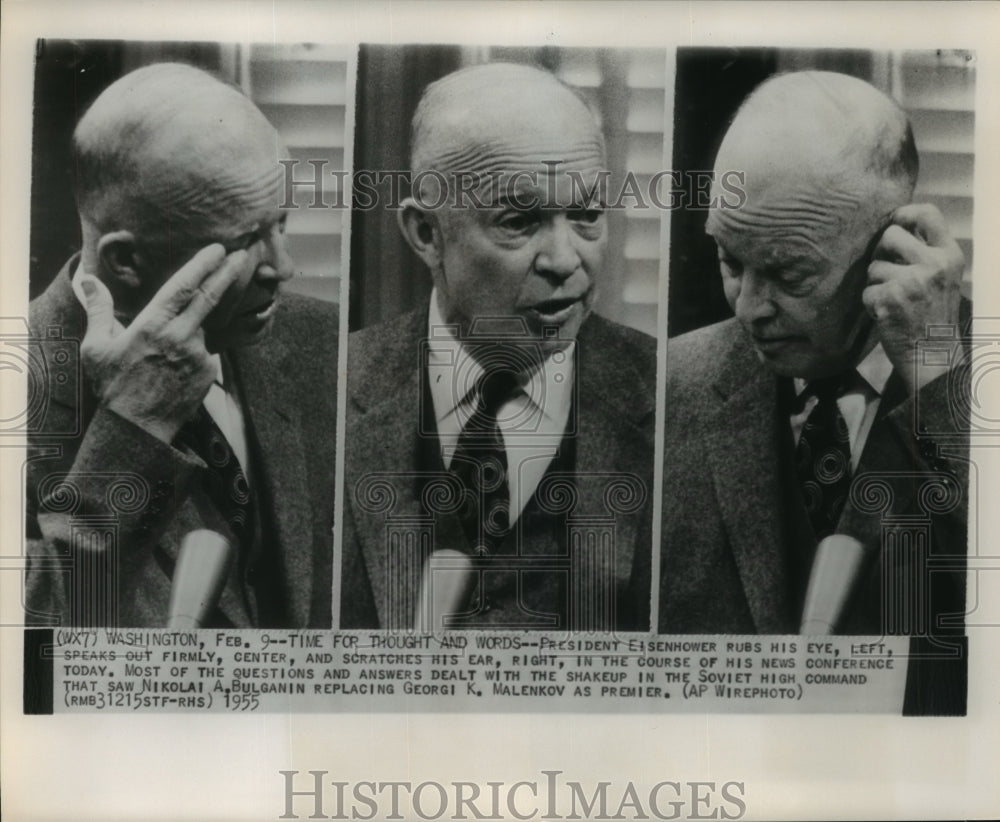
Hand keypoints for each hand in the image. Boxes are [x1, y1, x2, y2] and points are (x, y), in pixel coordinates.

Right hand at [78, 245, 248, 443]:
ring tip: (178, 340)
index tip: (217, 249)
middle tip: (243, 255)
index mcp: (153, 325)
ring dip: (200, 323)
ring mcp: (198, 354)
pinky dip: (195, 350)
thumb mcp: (96, 346)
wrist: (137, 428)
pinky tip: (177, 367)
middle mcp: (180, 336)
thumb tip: (87, 279)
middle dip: (228, 273)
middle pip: (210, 297)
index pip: (183, 287)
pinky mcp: (209, 371)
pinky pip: (205, 352)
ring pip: (204, 327)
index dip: (202, 264)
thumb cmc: (113, 385)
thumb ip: (98, 309)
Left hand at [863, 203, 964, 392]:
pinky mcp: (889, 299)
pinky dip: (871, 305)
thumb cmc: (933, 316)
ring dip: (876, 285)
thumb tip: (893, 227)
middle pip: (890, 235)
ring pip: (873, 267)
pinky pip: (866, 292)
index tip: (893, 222)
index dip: (904, 213)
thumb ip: (926, 253)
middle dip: (881, 254)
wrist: (934, 356)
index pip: (928, 213)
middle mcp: (933, 264)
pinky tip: (887, 316)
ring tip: (893, 301)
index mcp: (949, 255)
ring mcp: (911, 281)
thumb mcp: (943, 278)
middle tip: (887, 274)